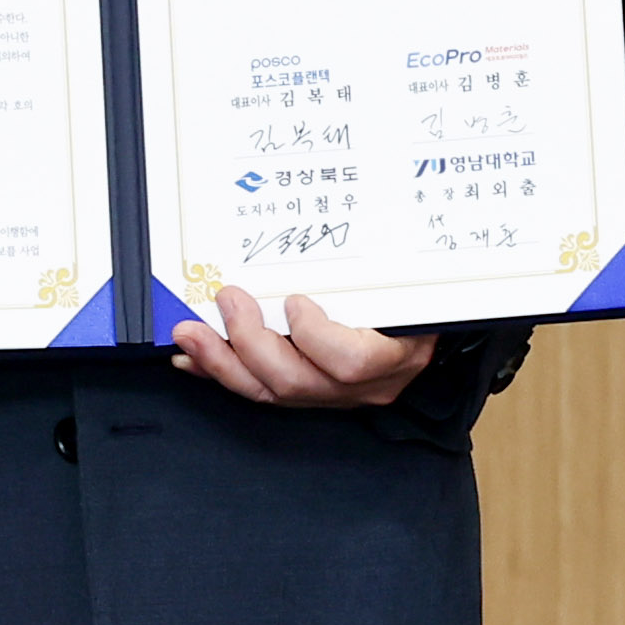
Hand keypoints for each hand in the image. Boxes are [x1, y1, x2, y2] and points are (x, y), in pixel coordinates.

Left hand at [170, 286, 437, 410]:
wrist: (432, 320)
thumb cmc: (422, 292)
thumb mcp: (413, 275)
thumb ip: (384, 261)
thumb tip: (328, 228)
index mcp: (399, 352)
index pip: (352, 362)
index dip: (314, 337)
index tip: (294, 301)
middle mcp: (368, 384)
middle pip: (300, 382)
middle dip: (250, 343)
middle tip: (227, 301)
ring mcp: (337, 395)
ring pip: (272, 393)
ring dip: (223, 361)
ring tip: (191, 334)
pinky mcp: (310, 394)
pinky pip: (261, 391)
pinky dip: (222, 372)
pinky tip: (194, 359)